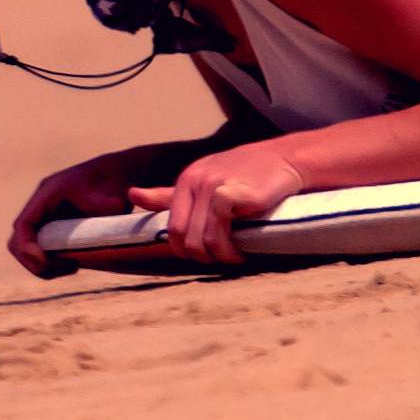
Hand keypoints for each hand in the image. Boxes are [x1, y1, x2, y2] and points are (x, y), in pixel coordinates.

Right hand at [9, 149, 159, 277]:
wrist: (120, 177)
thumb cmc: (115, 186)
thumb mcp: (113, 199)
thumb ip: (105, 210)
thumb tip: (99, 227)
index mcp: (49, 193)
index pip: (24, 225)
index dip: (29, 249)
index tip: (48, 264)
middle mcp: (41, 205)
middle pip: (18, 242)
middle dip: (36, 262)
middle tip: (69, 267)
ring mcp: (44, 216)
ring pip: (26, 249)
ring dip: (43, 265)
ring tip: (73, 266)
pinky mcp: (52, 227)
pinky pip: (39, 250)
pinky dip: (50, 262)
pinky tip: (73, 263)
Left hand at [132, 143, 306, 263]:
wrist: (287, 160)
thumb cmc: (249, 173)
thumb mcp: (205, 180)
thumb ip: (170, 194)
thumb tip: (132, 195)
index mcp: (186, 180)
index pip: (171, 227)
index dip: (184, 249)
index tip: (203, 255)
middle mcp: (194, 180)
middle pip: (181, 237)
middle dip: (200, 256)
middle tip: (222, 259)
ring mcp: (211, 186)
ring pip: (200, 240)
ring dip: (218, 256)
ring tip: (235, 257)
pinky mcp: (228, 194)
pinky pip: (218, 234)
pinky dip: (230, 250)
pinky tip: (243, 249)